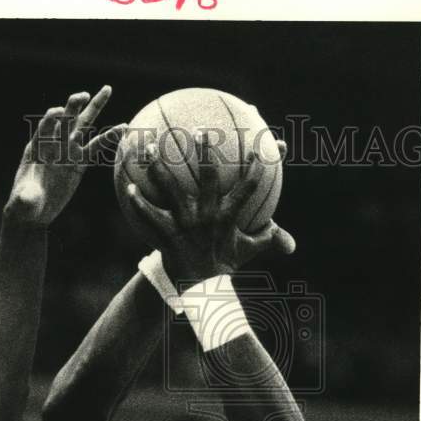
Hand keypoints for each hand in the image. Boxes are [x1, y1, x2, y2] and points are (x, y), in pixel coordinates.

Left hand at [5, 86, 125, 226]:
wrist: (33, 213)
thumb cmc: (24, 206)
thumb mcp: (23, 203)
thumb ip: (25, 198)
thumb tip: (27, 198)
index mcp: (37, 148)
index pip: (46, 126)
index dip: (52, 117)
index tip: (60, 112)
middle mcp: (53, 145)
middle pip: (66, 119)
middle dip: (74, 106)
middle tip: (85, 95)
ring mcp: (67, 152)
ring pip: (83, 126)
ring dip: (94, 107)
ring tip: (107, 89)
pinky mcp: (79, 163)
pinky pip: (96, 147)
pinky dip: (109, 137)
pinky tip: (123, 127)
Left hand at [128, 130, 294, 285]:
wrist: (202, 290)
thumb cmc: (225, 265)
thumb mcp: (250, 251)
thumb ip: (269, 239)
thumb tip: (291, 242)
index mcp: (229, 216)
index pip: (248, 187)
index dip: (256, 167)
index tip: (260, 146)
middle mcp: (208, 215)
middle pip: (209, 176)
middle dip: (206, 150)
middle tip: (201, 130)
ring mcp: (186, 224)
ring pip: (171, 188)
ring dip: (160, 165)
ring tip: (150, 145)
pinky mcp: (168, 234)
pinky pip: (150, 215)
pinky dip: (139, 202)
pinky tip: (128, 186)